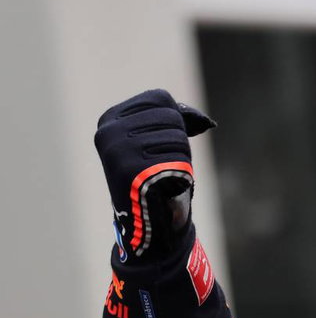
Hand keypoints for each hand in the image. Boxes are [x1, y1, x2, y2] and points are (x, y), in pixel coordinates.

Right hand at [94, 89, 215, 259]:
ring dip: (180, 158)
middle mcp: (108, 132)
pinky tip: (164, 186)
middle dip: (178, 140)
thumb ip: (174, 118)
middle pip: (171, 116)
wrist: (146, 220)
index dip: (177, 118)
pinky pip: (179, 159)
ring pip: (178, 137)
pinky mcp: (132, 169)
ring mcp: (117, 150)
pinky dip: (181, 173)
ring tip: (161, 174)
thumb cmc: (156, 175)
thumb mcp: (155, 138)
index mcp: (110, 119)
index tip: (163, 141)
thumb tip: (204, 122)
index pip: (160, 97)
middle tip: (161, 163)